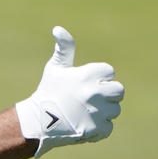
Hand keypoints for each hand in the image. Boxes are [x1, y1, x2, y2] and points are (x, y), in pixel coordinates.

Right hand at [15, 26, 124, 157]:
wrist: (38, 121)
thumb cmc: (48, 92)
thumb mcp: (55, 68)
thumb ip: (64, 48)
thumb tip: (58, 29)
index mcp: (88, 74)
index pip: (109, 72)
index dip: (98, 78)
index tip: (84, 83)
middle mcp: (95, 92)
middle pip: (119, 91)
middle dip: (108, 94)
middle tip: (91, 99)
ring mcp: (97, 112)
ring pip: (114, 110)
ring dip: (103, 112)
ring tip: (84, 113)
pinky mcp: (97, 129)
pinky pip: (108, 126)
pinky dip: (98, 128)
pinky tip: (84, 124)